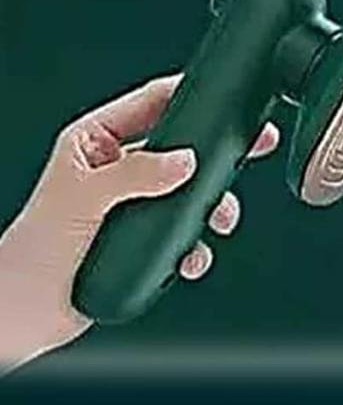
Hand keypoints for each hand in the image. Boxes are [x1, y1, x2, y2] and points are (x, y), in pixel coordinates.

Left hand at [0, 74, 277, 370]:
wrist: (34, 306)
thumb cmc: (38, 248)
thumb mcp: (86, 197)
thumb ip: (137, 174)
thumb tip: (183, 161)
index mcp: (97, 142)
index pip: (150, 105)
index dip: (190, 98)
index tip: (224, 104)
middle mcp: (119, 171)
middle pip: (181, 153)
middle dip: (213, 163)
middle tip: (244, 156)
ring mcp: (135, 208)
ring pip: (191, 199)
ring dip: (210, 213)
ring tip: (214, 224)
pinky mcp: (147, 243)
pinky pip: (187, 240)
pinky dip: (195, 251)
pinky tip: (186, 260)